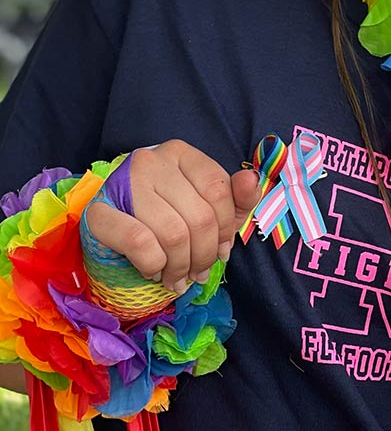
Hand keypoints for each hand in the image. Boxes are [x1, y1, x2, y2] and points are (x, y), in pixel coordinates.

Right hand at [85, 140, 260, 292]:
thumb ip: (237, 197)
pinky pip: (140, 243)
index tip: (222, 251)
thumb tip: (251, 179)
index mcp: (180, 153)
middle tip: (198, 274)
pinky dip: (154, 264)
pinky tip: (154, 271)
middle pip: (199, 216)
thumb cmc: (165, 214)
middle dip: (204, 255)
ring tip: (178, 278)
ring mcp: (122, 183)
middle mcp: (151, 161)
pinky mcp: (98, 212)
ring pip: (173, 233)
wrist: (108, 229)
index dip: (227, 227)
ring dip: (181, 266)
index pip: (219, 189)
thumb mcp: (207, 205)